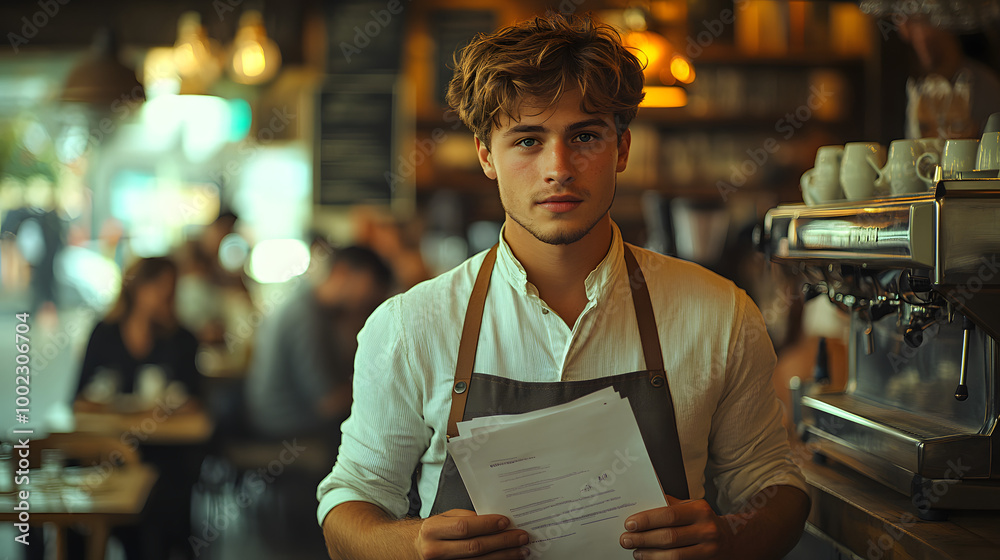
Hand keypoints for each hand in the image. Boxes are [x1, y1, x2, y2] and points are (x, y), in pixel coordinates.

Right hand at [415, 509, 529, 559]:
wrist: (416, 549)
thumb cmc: (433, 532)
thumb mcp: (443, 519)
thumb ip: (465, 518)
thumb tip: (494, 521)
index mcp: (433, 530)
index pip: (464, 527)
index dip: (487, 525)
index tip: (506, 522)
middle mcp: (436, 551)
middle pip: (475, 547)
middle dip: (502, 542)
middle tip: (521, 537)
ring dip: (504, 557)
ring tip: (520, 551)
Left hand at [619, 495, 733, 558]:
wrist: (729, 538)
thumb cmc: (702, 520)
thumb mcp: (690, 506)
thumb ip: (668, 504)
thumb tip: (640, 503)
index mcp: (700, 510)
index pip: (669, 515)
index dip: (647, 520)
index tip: (630, 524)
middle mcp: (706, 529)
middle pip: (668, 537)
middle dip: (643, 539)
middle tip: (625, 539)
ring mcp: (708, 549)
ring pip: (673, 556)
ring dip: (650, 555)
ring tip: (636, 552)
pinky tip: (650, 559)